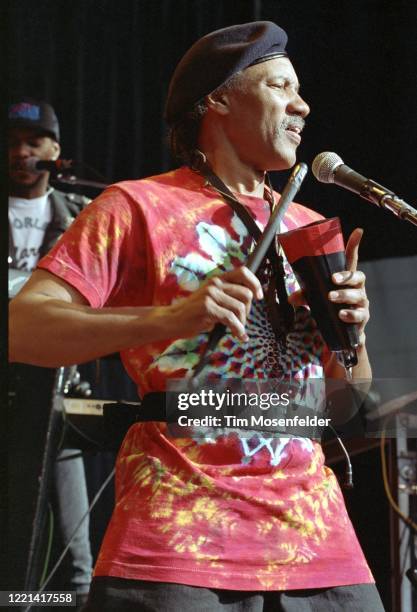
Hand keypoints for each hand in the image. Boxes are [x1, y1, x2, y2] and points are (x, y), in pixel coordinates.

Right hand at [168, 266, 262, 340]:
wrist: (172, 320)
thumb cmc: (193, 313)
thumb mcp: (211, 298)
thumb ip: (227, 296)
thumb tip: (249, 301)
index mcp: (217, 279)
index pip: (243, 272)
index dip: (255, 283)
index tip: (259, 296)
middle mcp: (215, 284)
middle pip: (246, 294)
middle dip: (248, 311)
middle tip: (242, 321)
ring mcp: (210, 294)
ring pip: (240, 307)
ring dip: (242, 323)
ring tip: (237, 330)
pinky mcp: (207, 307)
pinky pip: (231, 319)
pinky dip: (238, 330)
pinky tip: (239, 336)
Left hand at [288, 228, 369, 346]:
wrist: (342, 335)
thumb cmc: (329, 309)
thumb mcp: (315, 300)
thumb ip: (305, 296)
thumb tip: (290, 299)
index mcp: (346, 279)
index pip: (351, 260)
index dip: (354, 245)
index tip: (358, 231)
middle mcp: (357, 288)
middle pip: (358, 277)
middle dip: (346, 276)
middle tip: (333, 279)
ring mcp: (361, 303)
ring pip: (358, 295)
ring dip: (344, 295)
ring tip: (331, 297)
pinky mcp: (362, 318)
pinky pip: (359, 315)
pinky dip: (350, 314)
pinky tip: (341, 314)